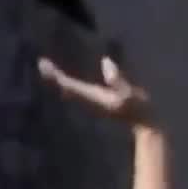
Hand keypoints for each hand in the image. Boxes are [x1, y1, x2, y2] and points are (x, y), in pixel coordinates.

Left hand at [38, 56, 153, 127]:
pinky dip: (68, 82)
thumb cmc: (139, 110)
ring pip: (69, 89)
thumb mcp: (130, 94)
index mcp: (93, 96)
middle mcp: (88, 99)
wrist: (145, 126)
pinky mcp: (97, 100)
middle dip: (52, 76)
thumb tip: (106, 62)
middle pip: (64, 87)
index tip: (43, 63)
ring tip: (49, 66)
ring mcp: (92, 101)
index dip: (55, 74)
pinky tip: (67, 76)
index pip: (68, 85)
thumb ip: (118, 79)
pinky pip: (77, 90)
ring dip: (58, 79)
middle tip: (42, 62)